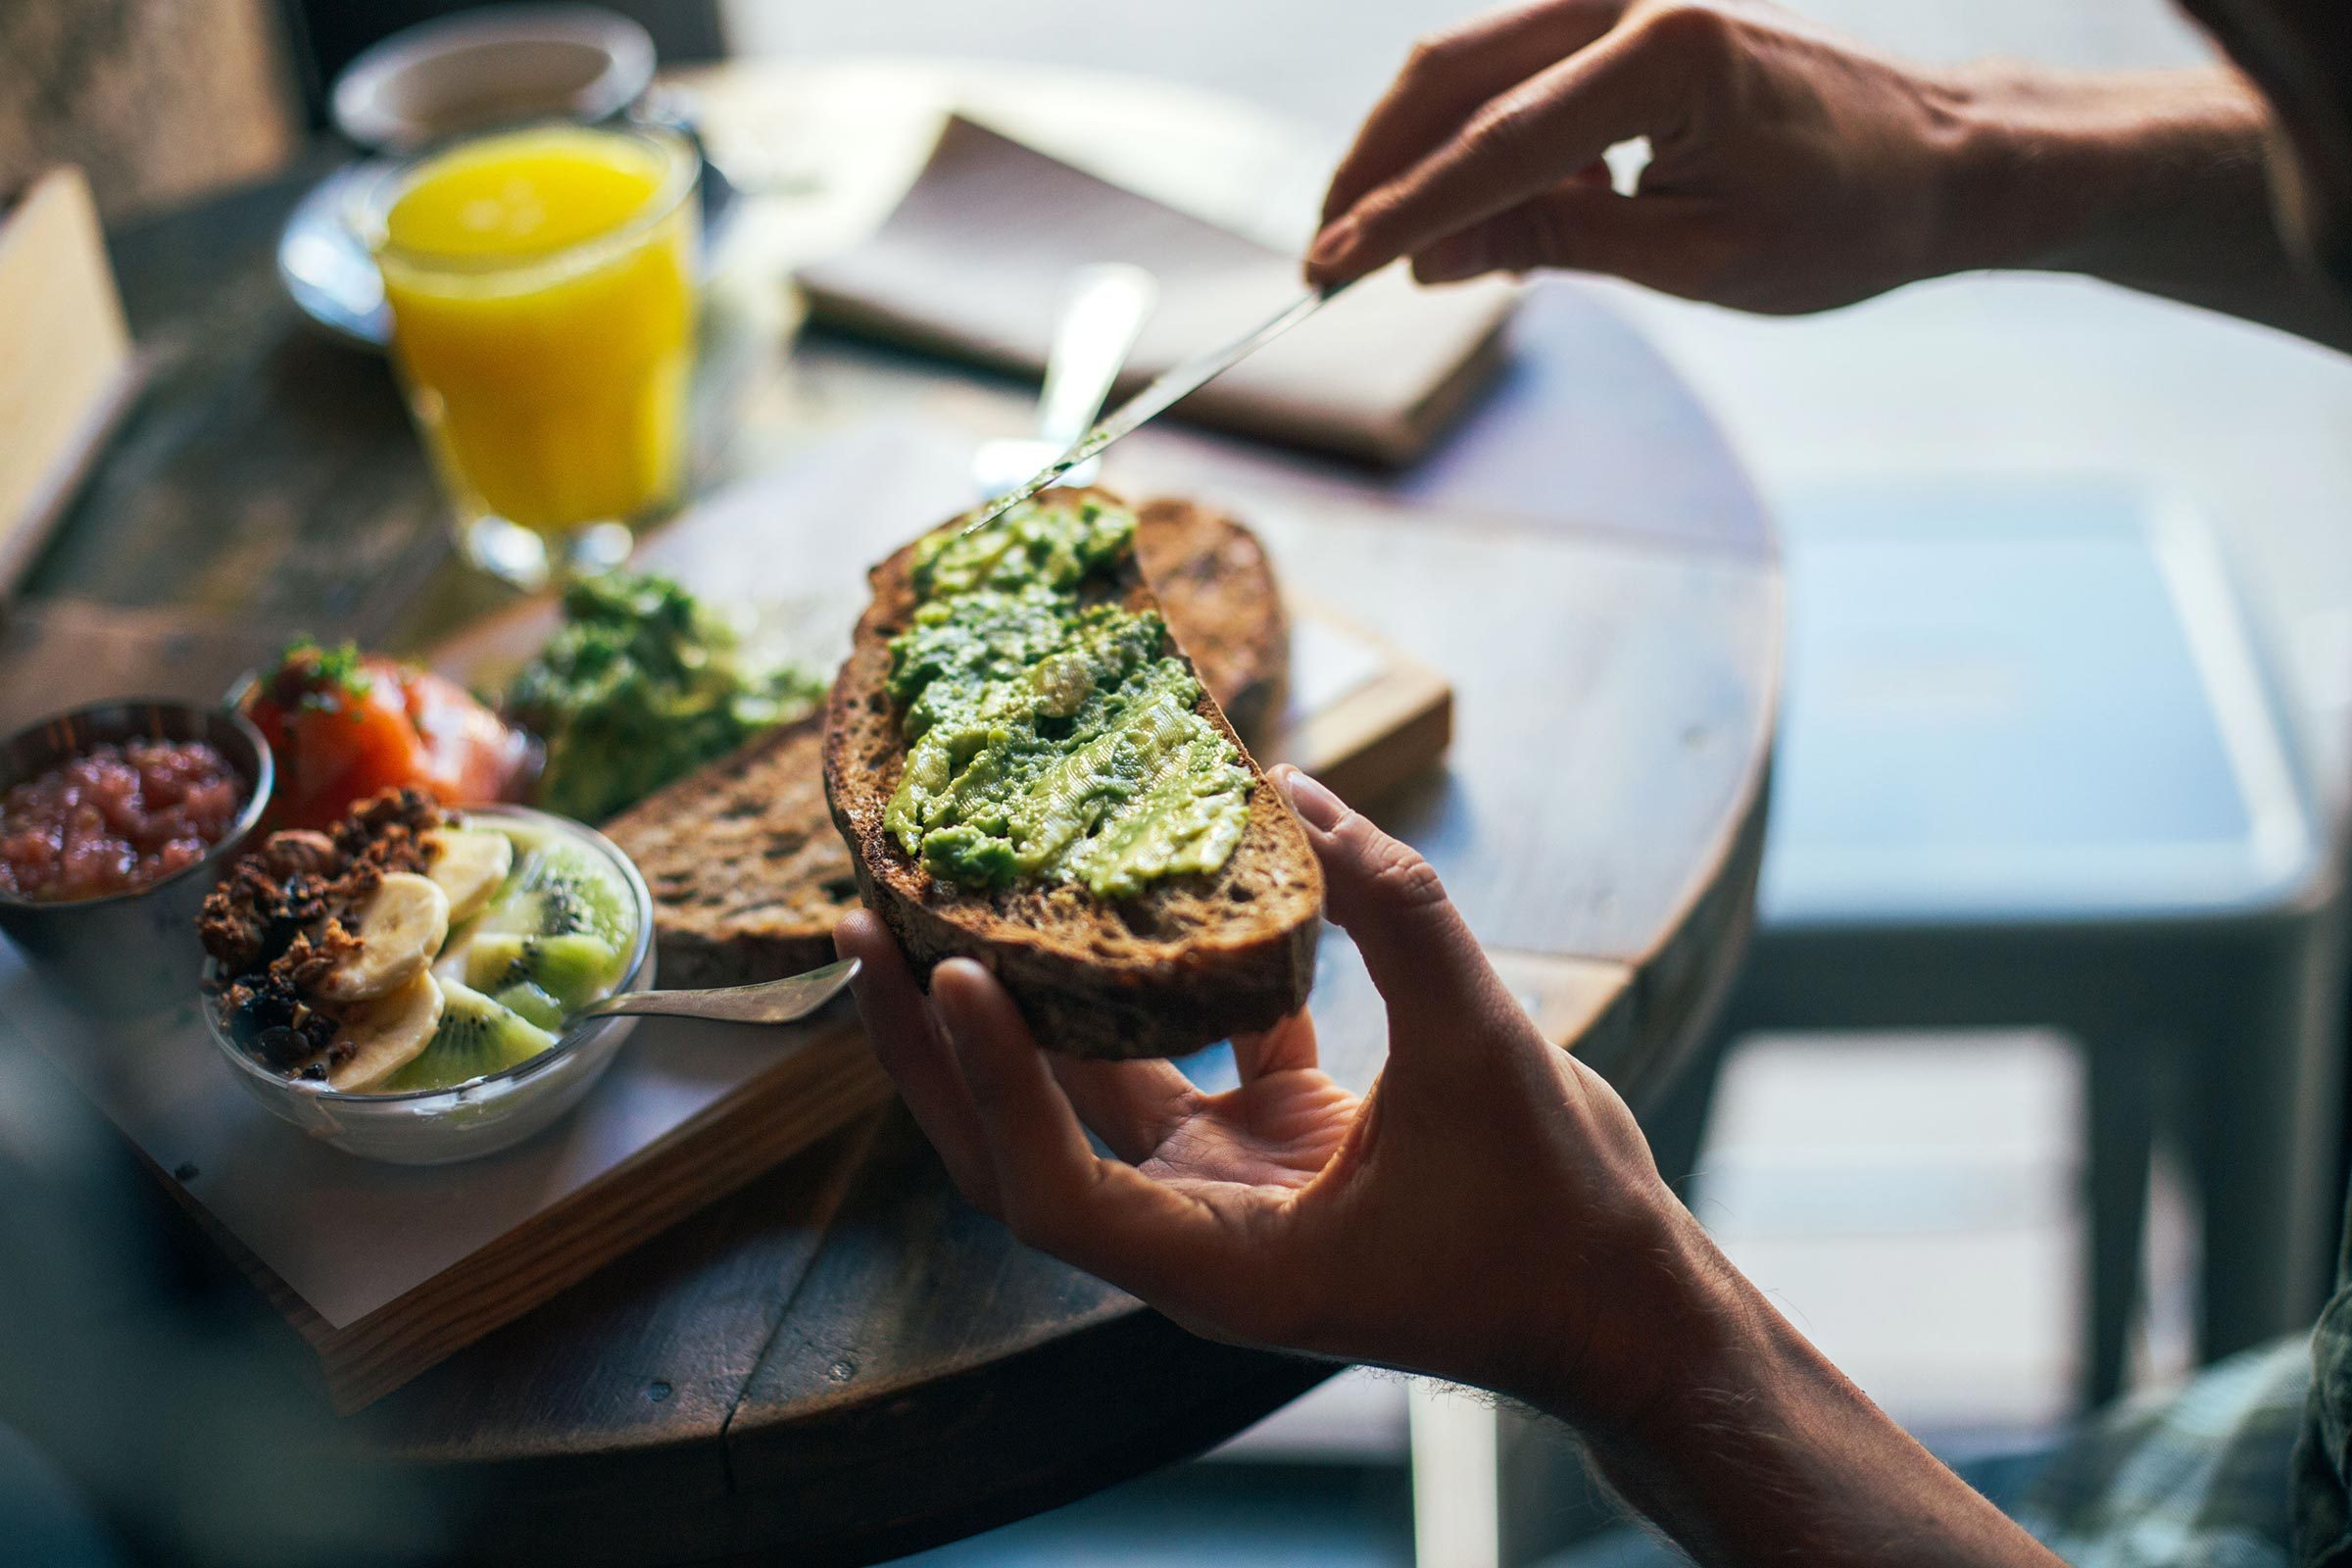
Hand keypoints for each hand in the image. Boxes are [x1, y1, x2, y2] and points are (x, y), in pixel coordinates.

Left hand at [836, 765, 1737, 1434]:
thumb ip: (1399, 917)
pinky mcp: (1267, 1145)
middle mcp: (1195, 1232)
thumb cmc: (1556, 1224)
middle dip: (933, 1047)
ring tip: (952, 898)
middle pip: (1018, 1144)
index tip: (954, 973)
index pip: (1053, 1187)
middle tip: (868, 927)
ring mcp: (1225, 1188)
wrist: (1619, 1306)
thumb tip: (1306, 794)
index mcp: (1220, 1265)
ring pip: (1085, 1095)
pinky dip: (1150, 985)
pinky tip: (1129, 892)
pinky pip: (1181, 1057)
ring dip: (1019, 1006)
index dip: (987, 1085)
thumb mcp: (1486, 1053)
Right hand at [1306, 0, 1979, 311]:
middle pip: (1451, 72)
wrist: (1941, 158)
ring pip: (1468, 63)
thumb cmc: (1844, 218)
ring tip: (1393, 251)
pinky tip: (1479, 216)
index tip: (1328, 271)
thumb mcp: (1693, 258)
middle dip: (1377, 169)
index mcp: (1668, 54)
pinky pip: (1512, 69)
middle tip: (1326, 260)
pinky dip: (1472, 139)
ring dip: (1415, 154)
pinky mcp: (1626, 14)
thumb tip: (1426, 258)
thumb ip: (1552, 241)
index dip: (1402, 217)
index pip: (1494, 145)